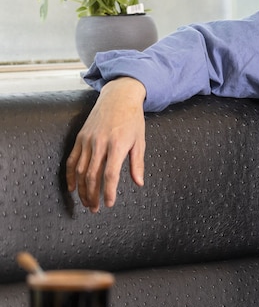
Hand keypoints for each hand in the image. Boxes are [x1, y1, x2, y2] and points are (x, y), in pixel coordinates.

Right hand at [66, 78, 146, 211]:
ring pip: (79, 171)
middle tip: (95, 209)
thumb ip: (137, 163)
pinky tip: (72, 188)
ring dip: (81, 189)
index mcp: (118, 145)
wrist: (118, 98)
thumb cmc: (132, 120)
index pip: (110, 174)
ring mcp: (87, 141)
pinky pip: (71, 160)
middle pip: (92, 176)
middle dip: (93, 195)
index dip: (108, 192)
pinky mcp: (80, 138)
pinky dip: (70, 176)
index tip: (109, 204)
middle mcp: (100, 144)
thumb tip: (138, 183)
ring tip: (86, 202)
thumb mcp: (140, 140)